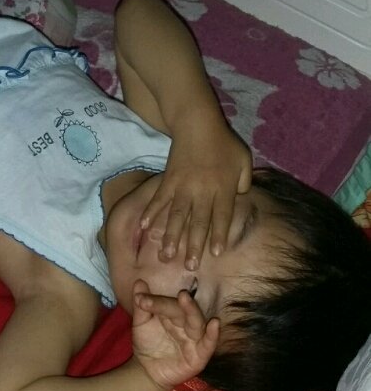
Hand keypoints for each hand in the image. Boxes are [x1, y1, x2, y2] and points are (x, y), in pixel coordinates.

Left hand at [131, 280, 219, 390]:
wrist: (146, 370)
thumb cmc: (148, 343)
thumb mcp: (141, 323)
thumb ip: (142, 305)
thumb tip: (139, 282)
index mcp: (174, 313)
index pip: (168, 304)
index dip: (156, 301)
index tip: (141, 299)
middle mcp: (186, 323)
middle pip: (183, 311)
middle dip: (179, 303)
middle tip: (179, 293)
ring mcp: (194, 338)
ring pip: (196, 323)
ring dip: (192, 311)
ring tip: (186, 299)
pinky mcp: (200, 356)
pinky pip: (208, 345)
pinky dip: (213, 335)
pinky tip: (215, 323)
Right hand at [140, 126, 251, 269]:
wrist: (198, 124)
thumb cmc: (224, 144)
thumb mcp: (244, 160)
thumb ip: (244, 183)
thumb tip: (240, 200)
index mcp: (223, 187)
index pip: (222, 216)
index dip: (219, 235)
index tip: (215, 254)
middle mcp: (203, 191)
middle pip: (199, 222)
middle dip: (194, 245)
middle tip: (190, 266)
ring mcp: (183, 186)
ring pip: (177, 216)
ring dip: (171, 236)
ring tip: (166, 255)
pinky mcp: (168, 180)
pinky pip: (159, 199)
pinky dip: (151, 212)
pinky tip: (145, 226)